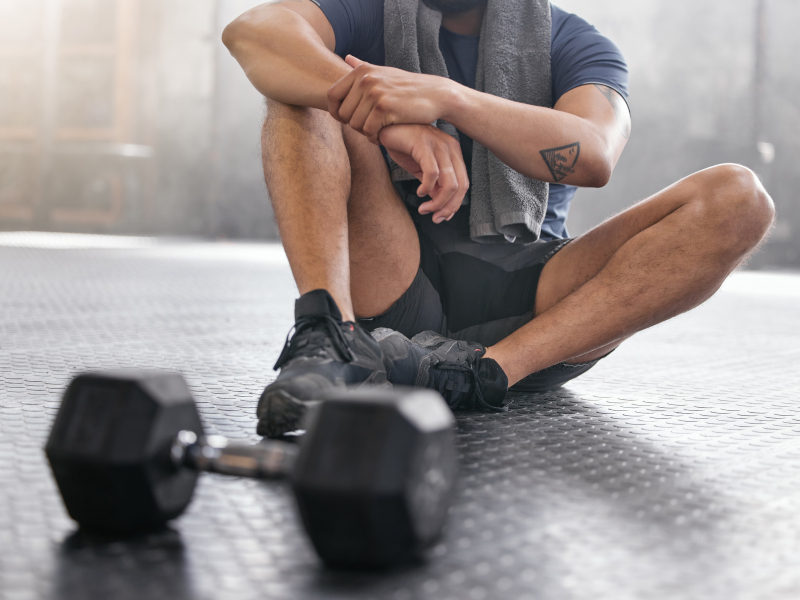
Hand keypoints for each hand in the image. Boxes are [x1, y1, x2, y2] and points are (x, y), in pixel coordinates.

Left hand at [328, 56, 451, 142]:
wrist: (436, 95)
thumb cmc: (408, 87)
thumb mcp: (384, 72)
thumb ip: (363, 67)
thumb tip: (347, 58)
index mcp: (361, 71)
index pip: (332, 96)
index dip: (336, 112)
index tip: (347, 120)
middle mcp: (366, 79)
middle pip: (343, 114)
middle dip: (354, 125)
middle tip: (369, 127)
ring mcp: (375, 93)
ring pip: (355, 125)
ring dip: (365, 133)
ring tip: (378, 130)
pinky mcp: (384, 108)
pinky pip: (368, 131)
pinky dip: (375, 138)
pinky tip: (384, 135)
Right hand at [378, 124, 468, 222]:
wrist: (386, 126)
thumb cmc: (404, 145)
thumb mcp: (422, 168)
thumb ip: (434, 184)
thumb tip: (440, 203)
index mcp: (453, 153)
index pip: (463, 184)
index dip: (454, 205)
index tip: (442, 216)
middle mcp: (450, 147)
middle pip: (460, 186)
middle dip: (448, 207)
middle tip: (434, 217)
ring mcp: (438, 144)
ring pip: (449, 183)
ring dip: (437, 202)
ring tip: (424, 208)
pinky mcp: (424, 144)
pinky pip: (433, 172)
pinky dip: (427, 188)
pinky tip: (419, 192)